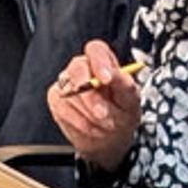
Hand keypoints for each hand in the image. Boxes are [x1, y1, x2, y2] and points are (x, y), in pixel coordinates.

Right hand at [46, 41, 142, 167]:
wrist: (111, 137)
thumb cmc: (122, 113)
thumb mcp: (131, 100)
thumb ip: (125, 85)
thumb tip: (112, 74)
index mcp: (103, 62)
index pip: (96, 50)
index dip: (99, 62)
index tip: (106, 80)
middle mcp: (82, 68)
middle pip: (77, 68)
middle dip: (90, 94)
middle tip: (103, 113)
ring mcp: (67, 83)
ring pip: (71, 94)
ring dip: (90, 115)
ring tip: (106, 124)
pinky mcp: (56, 100)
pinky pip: (63, 109)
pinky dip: (81, 123)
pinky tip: (93, 127)